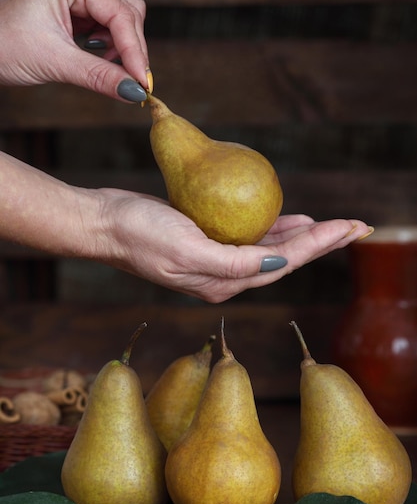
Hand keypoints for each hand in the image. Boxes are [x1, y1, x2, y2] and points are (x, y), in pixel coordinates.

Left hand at [0, 0, 149, 98]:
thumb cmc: (5, 45)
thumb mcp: (56, 61)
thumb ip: (98, 76)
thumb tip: (133, 92)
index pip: (119, 13)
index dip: (134, 49)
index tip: (142, 82)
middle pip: (128, 13)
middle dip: (132, 49)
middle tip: (133, 84)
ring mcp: (79, 0)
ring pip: (122, 22)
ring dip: (122, 50)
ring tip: (108, 72)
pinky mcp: (78, 17)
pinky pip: (108, 32)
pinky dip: (111, 52)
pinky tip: (99, 63)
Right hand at [96, 189, 371, 302]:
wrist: (104, 225)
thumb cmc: (139, 234)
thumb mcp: (186, 248)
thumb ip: (233, 262)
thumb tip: (277, 264)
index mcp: (224, 283)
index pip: (284, 264)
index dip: (319, 245)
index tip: (350, 227)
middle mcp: (225, 277)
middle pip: (285, 259)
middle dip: (323, 243)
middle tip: (357, 226)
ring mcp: (216, 262)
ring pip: (271, 250)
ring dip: (303, 238)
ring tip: (332, 225)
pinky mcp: (207, 244)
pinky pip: (250, 238)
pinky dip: (274, 229)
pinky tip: (289, 219)